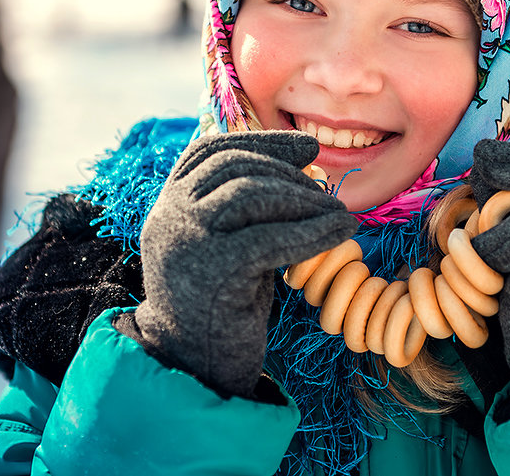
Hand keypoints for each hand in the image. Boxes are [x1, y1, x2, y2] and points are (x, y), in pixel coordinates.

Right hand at [123, 131, 356, 396]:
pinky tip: (341, 231)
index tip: (308, 148)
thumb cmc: (219, 302)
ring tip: (338, 213)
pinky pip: (270, 238)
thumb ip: (243, 207)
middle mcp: (169, 216)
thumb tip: (303, 166)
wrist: (192, 367)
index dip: (262, 142)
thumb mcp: (224, 243)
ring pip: (250, 195)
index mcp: (168, 204)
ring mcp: (186, 241)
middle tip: (329, 193)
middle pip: (235, 169)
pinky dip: (313, 231)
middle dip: (289, 173)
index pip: (211, 151)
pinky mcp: (212, 271)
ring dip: (303, 199)